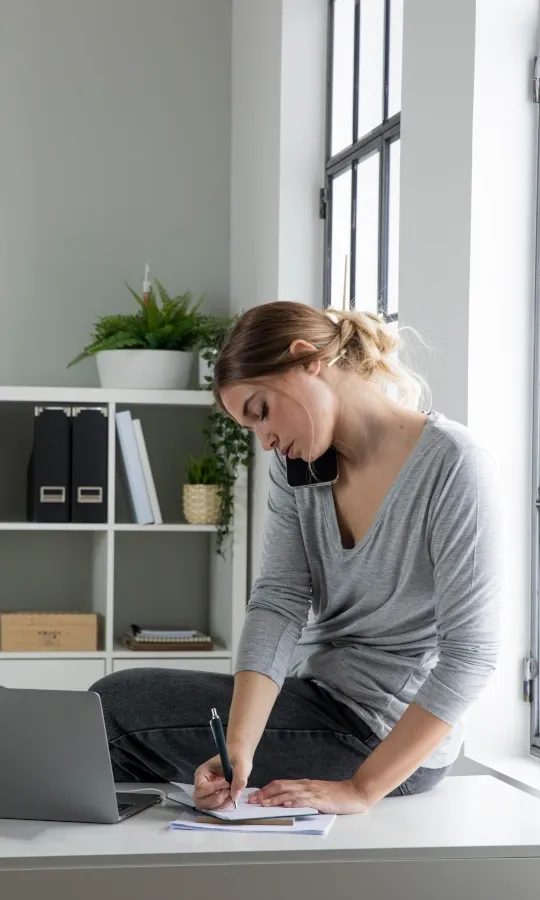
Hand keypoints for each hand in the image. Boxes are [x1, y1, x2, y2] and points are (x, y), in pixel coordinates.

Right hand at [194, 750, 252, 809]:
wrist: (240, 757)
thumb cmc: (237, 756)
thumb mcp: (241, 764)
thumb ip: (239, 778)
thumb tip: (234, 796)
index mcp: (202, 773)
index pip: (201, 789)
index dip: (214, 789)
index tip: (227, 783)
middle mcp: (201, 785)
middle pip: (200, 801)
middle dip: (216, 800)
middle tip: (228, 792)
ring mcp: (207, 793)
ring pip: (208, 807)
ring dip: (221, 804)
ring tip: (232, 793)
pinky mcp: (214, 797)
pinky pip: (215, 808)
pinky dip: (224, 805)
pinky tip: (232, 796)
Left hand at [247, 778, 369, 814]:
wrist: (355, 792)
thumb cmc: (337, 795)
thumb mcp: (316, 794)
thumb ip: (302, 796)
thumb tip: (285, 802)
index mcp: (304, 784)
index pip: (280, 784)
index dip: (266, 789)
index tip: (255, 795)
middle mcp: (306, 785)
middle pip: (281, 787)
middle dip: (265, 793)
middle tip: (252, 800)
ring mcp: (313, 792)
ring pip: (290, 793)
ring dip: (276, 799)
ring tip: (264, 804)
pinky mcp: (321, 800)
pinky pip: (306, 800)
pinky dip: (295, 802)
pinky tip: (287, 805)